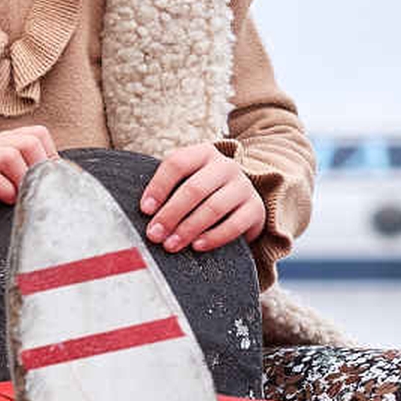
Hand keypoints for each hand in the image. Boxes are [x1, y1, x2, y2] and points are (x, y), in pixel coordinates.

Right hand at [0, 124, 57, 228]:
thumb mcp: (13, 188)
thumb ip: (33, 179)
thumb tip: (65, 182)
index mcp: (4, 144)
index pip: (38, 134)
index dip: (49, 158)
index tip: (47, 184)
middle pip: (27, 141)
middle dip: (38, 169)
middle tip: (37, 193)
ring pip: (8, 154)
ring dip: (22, 179)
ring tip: (23, 199)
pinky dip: (3, 188)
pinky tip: (8, 201)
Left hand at [141, 141, 261, 252]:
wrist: (240, 201)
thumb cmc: (202, 193)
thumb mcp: (186, 182)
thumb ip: (167, 192)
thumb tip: (144, 216)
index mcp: (203, 154)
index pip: (177, 163)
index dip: (159, 187)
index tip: (145, 210)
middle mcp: (225, 166)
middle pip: (194, 188)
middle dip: (171, 214)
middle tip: (154, 235)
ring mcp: (243, 186)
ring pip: (214, 207)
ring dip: (188, 228)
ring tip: (171, 245)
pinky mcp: (256, 209)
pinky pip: (235, 225)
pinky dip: (214, 237)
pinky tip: (197, 246)